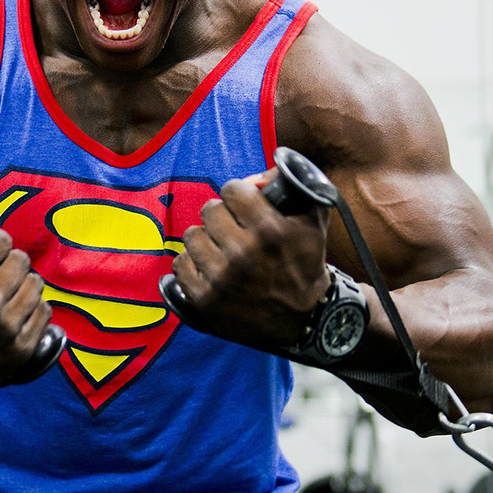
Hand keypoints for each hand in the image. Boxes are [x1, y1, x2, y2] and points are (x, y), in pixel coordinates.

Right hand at [0, 215, 52, 390]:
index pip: (0, 240)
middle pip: (21, 260)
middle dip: (5, 262)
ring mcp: (4, 332)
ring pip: (35, 284)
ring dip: (20, 284)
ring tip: (3, 292)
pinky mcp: (19, 352)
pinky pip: (44, 312)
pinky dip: (31, 309)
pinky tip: (12, 311)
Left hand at [170, 170, 332, 349]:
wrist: (305, 320)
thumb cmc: (306, 266)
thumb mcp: (313, 223)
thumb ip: (295, 189)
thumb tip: (263, 172)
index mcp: (269, 230)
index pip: (231, 189)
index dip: (238, 194)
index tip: (242, 204)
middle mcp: (243, 253)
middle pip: (210, 210)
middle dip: (222, 216)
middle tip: (232, 228)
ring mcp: (222, 278)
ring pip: (192, 235)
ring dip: (205, 239)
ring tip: (220, 248)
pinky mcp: (205, 299)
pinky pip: (180, 264)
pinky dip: (192, 264)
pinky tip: (207, 267)